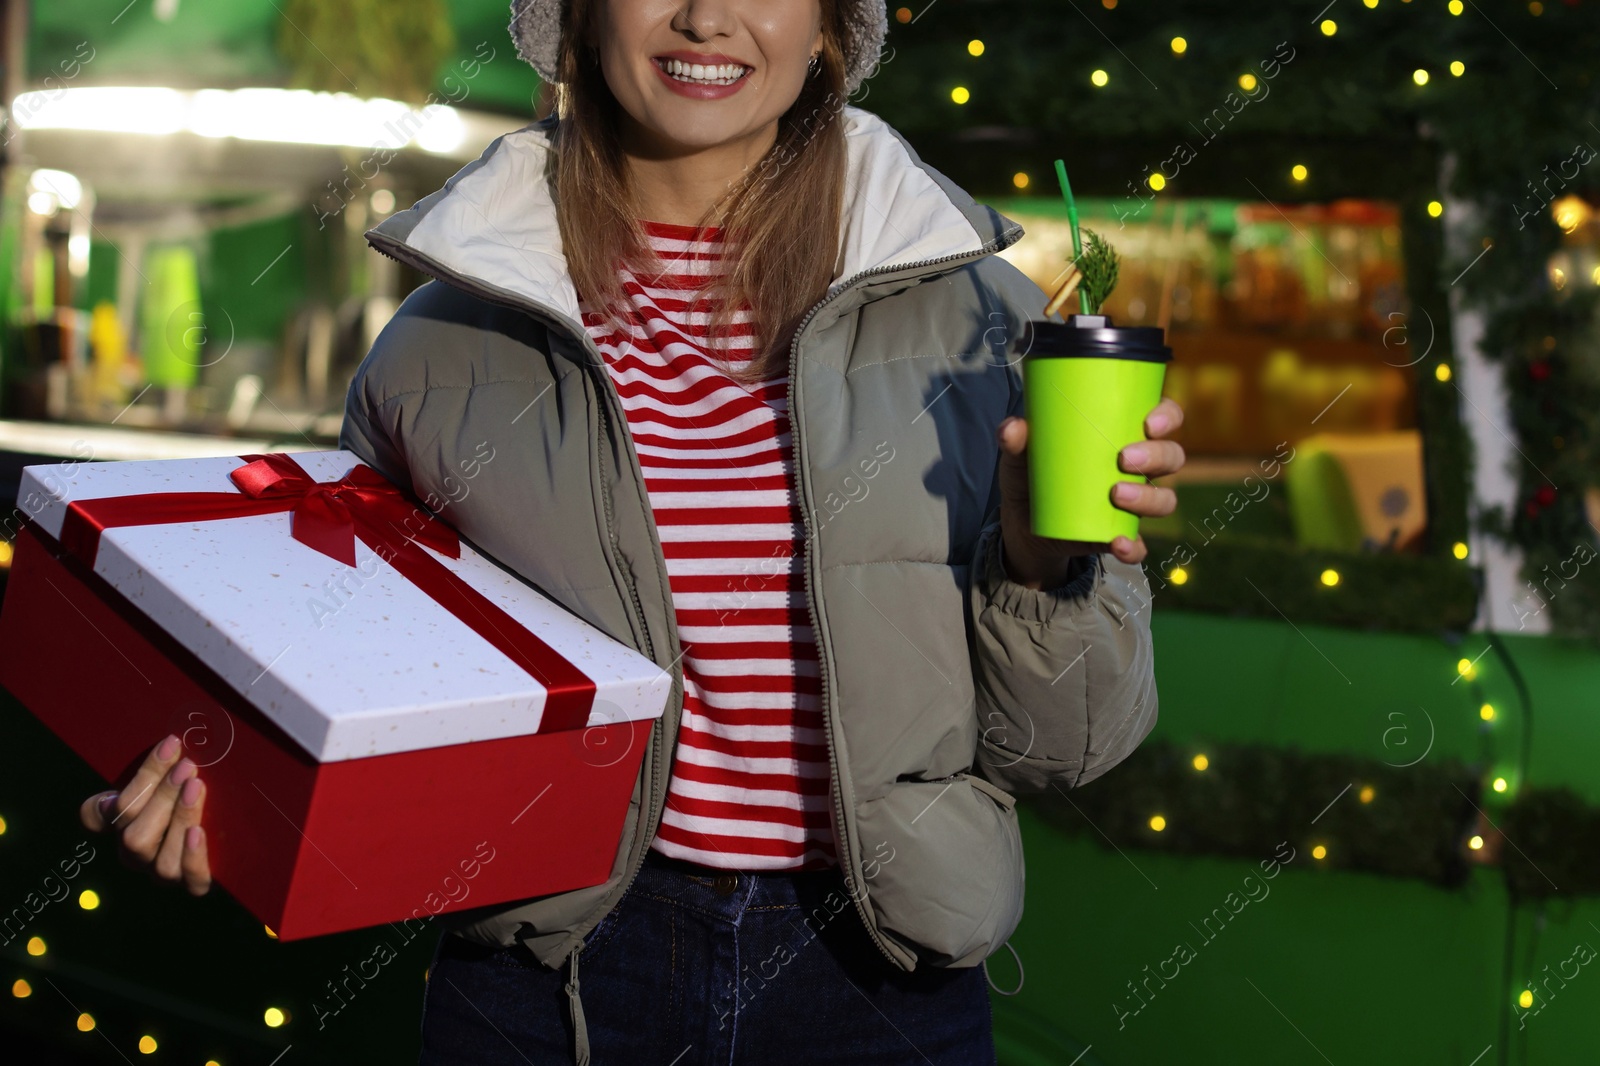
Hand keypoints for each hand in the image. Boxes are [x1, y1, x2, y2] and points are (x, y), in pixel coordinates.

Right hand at [79, 734, 211, 895]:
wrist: (238, 830)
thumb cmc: (196, 786)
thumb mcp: (175, 773)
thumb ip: (164, 763)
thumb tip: (172, 739)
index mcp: (122, 822)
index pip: (97, 815)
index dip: (115, 793)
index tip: (164, 750)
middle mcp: (137, 851)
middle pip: (133, 835)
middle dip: (160, 797)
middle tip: (186, 767)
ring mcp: (163, 870)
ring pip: (161, 859)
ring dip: (178, 820)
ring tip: (196, 789)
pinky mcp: (194, 882)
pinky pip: (192, 881)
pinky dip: (193, 857)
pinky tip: (198, 831)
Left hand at [997, 396, 1186, 583]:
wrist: (1024, 524)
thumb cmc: (1032, 474)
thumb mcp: (1020, 455)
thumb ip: (1016, 439)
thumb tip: (1012, 429)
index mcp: (1122, 435)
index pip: (1163, 417)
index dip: (1167, 416)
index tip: (1149, 422)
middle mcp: (1137, 467)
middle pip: (1172, 456)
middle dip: (1156, 456)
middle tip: (1124, 459)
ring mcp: (1133, 503)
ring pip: (1164, 499)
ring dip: (1148, 497)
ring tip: (1116, 494)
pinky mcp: (1119, 535)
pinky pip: (1139, 545)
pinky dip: (1133, 547)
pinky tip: (1118, 543)